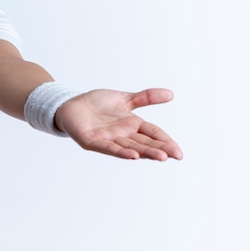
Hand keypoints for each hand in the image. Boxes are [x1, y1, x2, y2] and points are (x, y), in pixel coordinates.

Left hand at [55, 88, 182, 160]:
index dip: (166, 142)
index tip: (179, 152)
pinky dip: (120, 151)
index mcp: (132, 125)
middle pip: (144, 143)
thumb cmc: (96, 104)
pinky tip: (132, 155)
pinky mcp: (91, 140)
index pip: (153, 133)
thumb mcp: (124, 99)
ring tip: (161, 157)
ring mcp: (107, 139)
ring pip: (129, 147)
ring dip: (144, 152)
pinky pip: (107, 147)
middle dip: (159, 149)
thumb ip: (145, 98)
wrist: (71, 104)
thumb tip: (170, 94)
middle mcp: (122, 134)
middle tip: (175, 156)